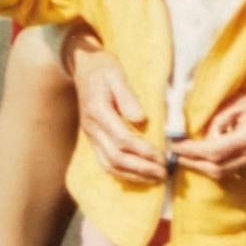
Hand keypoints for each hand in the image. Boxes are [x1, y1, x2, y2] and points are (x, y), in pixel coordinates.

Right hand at [71, 37, 165, 183]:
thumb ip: (127, 97)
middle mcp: (92, 128)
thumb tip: (140, 119)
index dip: (143, 151)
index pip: (122, 139)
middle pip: (115, 158)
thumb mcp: (117, 75)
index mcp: (98, 112)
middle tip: (163, 173)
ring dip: (133, 175)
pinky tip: (138, 175)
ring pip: (109, 165)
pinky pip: (105, 162)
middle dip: (141, 168)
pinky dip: (123, 172)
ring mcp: (91, 135)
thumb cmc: (103, 68)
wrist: (83, 66)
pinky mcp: (93, 139)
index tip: (162, 157)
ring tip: (154, 178)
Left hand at [171, 82, 245, 179]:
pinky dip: (229, 168)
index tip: (174, 148)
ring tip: (197, 156)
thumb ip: (218, 121)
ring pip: (229, 175)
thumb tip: (204, 138)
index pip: (212, 152)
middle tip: (178, 156)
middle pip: (218, 170)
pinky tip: (223, 156)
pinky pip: (243, 174)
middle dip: (195, 164)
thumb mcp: (238, 101)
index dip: (191, 152)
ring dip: (211, 167)